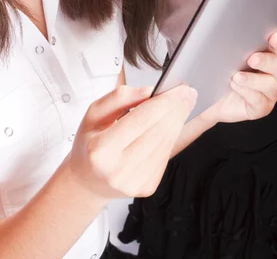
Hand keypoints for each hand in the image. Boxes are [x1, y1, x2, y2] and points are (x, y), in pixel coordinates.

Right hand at [66, 84, 196, 199]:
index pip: (141, 120)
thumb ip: (119, 97)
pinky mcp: (147, 188)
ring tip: (183, 106)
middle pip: (157, 133)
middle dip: (176, 110)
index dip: (164, 103)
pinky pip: (165, 156)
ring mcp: (134, 182)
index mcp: (101, 149)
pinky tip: (172, 124)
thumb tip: (149, 90)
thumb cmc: (90, 143)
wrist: (88, 181)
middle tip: (188, 93)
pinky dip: (172, 138)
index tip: (181, 89)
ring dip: (178, 122)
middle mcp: (118, 170)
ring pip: (165, 145)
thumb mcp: (94, 113)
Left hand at [201, 30, 276, 124]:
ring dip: (253, 79)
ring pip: (270, 84)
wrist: (206, 98)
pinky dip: (247, 92)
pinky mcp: (261, 107)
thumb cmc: (215, 73)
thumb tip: (220, 31)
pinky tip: (235, 86)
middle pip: (276, 64)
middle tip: (251, 59)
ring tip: (236, 76)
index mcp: (263, 54)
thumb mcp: (219, 55)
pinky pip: (260, 100)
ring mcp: (267, 91)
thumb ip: (227, 44)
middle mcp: (269, 72)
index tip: (274, 37)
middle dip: (265, 60)